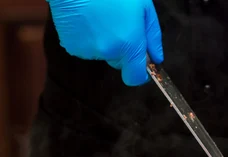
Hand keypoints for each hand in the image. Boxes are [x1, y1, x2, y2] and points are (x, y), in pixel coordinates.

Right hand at [47, 0, 163, 85]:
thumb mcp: (144, 7)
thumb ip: (153, 37)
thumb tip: (156, 59)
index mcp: (129, 44)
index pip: (135, 78)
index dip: (139, 73)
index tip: (140, 63)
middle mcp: (108, 52)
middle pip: (120, 63)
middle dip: (122, 51)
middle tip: (119, 25)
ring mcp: (88, 50)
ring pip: (103, 55)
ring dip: (105, 43)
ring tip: (101, 18)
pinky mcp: (71, 46)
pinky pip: (85, 49)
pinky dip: (88, 39)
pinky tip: (87, 20)